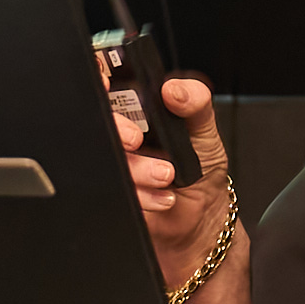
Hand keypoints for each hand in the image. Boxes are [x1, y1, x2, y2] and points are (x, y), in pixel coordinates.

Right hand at [108, 66, 233, 286]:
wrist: (199, 224)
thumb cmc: (201, 172)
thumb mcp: (206, 130)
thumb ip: (196, 101)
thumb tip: (175, 89)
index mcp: (140, 110)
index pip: (110, 83)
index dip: (102, 79)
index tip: (111, 85)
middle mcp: (122, 134)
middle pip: (98, 118)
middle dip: (116, 128)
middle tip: (137, 139)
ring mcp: (115, 163)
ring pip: (105, 156)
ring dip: (138, 168)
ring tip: (167, 176)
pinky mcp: (113, 191)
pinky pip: (112, 188)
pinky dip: (142, 195)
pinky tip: (163, 197)